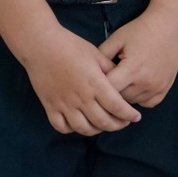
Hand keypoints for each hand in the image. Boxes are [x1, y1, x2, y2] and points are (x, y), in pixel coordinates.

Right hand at [21, 25, 142, 134]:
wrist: (41, 45)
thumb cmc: (71, 46)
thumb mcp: (97, 55)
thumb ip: (110, 70)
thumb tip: (123, 80)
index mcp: (96, 84)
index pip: (117, 107)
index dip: (129, 115)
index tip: (136, 117)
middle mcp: (81, 98)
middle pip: (103, 122)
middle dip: (117, 125)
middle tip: (123, 123)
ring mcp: (64, 104)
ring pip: (83, 128)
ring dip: (97, 131)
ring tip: (103, 125)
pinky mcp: (49, 106)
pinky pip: (61, 127)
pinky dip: (71, 129)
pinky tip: (79, 124)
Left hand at [99, 7, 177, 108]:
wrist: (168, 27)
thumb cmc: (140, 31)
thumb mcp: (116, 39)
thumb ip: (101, 57)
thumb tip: (89, 74)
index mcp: (132, 68)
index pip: (109, 88)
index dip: (99, 86)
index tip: (94, 82)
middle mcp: (146, 81)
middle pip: (120, 98)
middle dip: (111, 92)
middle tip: (107, 81)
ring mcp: (157, 86)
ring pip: (133, 102)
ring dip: (125, 96)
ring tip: (122, 82)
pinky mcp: (165, 88)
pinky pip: (148, 103)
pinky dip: (140, 98)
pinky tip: (136, 87)